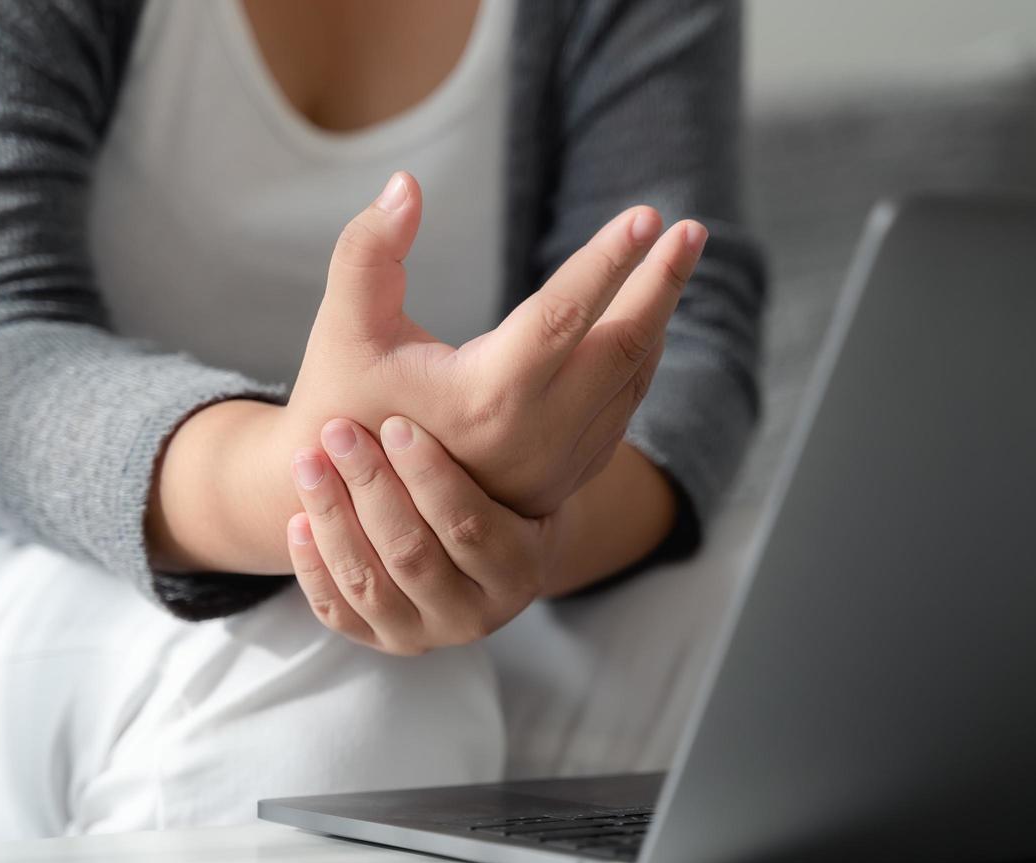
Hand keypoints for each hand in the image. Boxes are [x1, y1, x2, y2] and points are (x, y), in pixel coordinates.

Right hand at [283, 171, 706, 517]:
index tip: (647, 214)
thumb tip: (407, 184)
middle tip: (692, 230)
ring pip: (630, 383)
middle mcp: (532, 439)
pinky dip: (639, 361)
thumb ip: (368, 251)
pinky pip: (620, 412)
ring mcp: (553, 466)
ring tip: (672, 260)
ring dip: (657, 319)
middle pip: (621, 348)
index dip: (608, 260)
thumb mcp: (344, 326)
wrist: (353, 504)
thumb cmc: (342, 401)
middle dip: (662, 284)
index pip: (564, 315)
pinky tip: (645, 321)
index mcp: (483, 397)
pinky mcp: (560, 479)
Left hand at [286, 415, 563, 654]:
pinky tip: (297, 518)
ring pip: (369, 582)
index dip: (429, 476)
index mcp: (522, 565)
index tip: (396, 424)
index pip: (469, 526)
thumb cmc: (481, 468)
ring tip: (308, 461)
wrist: (457, 523)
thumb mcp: (503, 443)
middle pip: (413, 554)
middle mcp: (480, 612)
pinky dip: (313, 564)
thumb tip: (562, 306)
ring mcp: (426, 633)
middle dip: (370, 488)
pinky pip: (336, 609)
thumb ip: (509, 391)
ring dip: (331, 517)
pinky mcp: (378, 638)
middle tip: (338, 432)